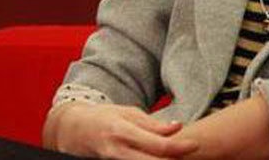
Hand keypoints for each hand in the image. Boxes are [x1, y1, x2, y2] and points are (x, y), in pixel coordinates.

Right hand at [43, 102, 198, 158]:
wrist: (74, 130)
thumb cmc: (106, 118)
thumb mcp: (128, 113)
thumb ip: (152, 124)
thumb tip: (177, 128)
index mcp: (123, 131)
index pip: (157, 144)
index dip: (179, 147)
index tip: (195, 144)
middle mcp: (117, 151)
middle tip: (190, 156)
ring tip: (176, 159)